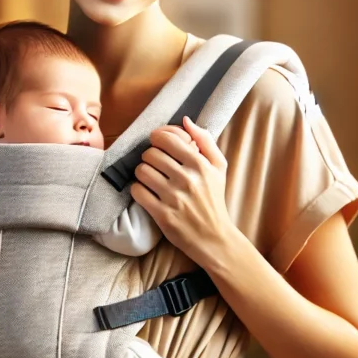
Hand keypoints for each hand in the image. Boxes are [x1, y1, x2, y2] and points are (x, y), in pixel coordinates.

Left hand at [130, 116, 234, 264]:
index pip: (167, 138)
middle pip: (151, 153)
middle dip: (149, 157)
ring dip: (142, 172)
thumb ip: (205, 141)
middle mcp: (187, 179)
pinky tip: (147, 192)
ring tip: (150, 178)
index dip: (157, 138)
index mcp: (200, 164)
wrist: (214, 237)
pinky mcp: (162, 214)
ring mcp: (174, 197)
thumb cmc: (215, 200)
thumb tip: (185, 120)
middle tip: (155, 164)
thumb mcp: (219, 168)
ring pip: (142, 171)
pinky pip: (138, 191)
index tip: (157, 144)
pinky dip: (138, 190)